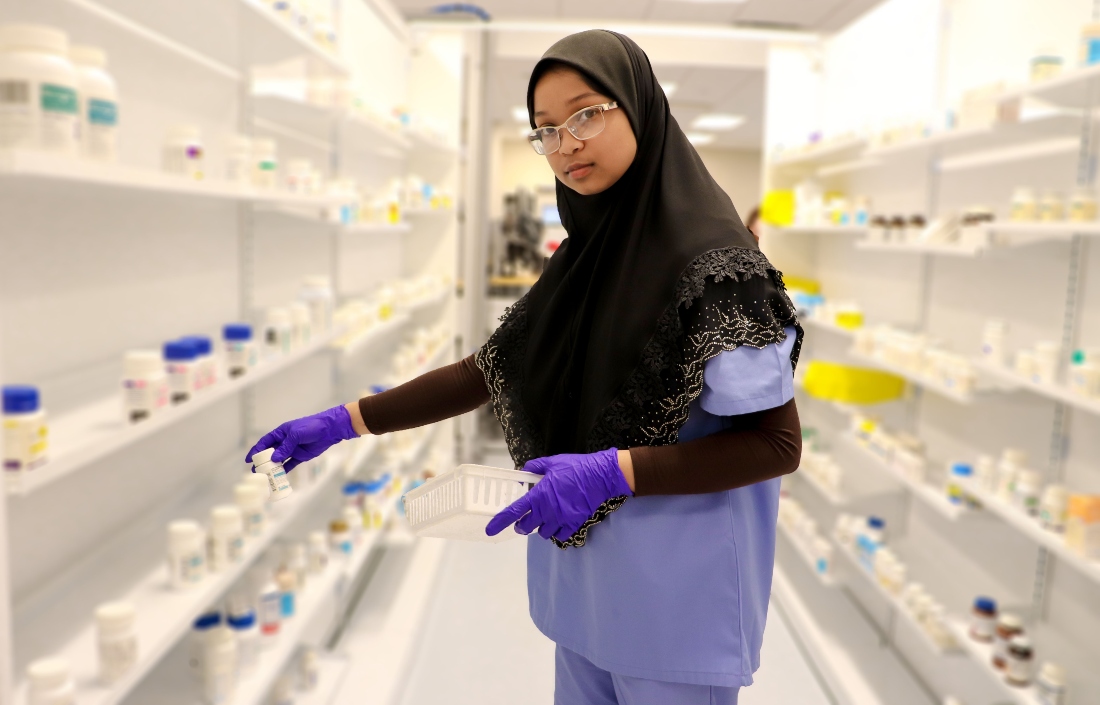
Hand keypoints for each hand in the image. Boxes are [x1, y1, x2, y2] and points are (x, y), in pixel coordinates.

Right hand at [245, 405, 358, 471]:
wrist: (329, 430)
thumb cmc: (312, 427)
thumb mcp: (296, 434)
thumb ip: (285, 447)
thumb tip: (274, 458)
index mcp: (281, 432)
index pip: (265, 441)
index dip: (256, 449)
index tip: (249, 459)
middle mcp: (285, 441)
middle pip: (270, 452)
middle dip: (262, 461)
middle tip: (255, 471)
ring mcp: (292, 449)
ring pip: (279, 460)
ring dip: (272, 467)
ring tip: (264, 476)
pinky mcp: (300, 456)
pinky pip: (290, 465)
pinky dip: (284, 470)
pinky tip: (278, 477)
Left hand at [485, 448, 632, 541]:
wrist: (599, 476)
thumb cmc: (575, 467)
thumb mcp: (552, 462)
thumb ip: (535, 467)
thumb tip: (523, 471)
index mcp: (539, 495)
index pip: (515, 511)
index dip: (500, 521)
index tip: (490, 530)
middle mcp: (547, 510)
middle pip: (526, 527)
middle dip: (522, 525)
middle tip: (524, 520)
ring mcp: (561, 519)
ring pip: (543, 533)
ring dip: (540, 527)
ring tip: (545, 519)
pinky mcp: (574, 523)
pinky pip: (561, 536)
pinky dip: (557, 532)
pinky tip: (559, 523)